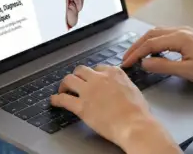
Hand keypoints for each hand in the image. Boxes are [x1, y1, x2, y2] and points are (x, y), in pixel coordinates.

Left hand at [50, 65, 178, 152]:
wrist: (134, 124)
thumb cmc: (138, 112)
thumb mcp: (133, 89)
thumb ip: (122, 84)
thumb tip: (120, 88)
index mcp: (114, 73)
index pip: (98, 68)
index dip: (93, 75)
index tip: (91, 80)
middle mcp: (99, 78)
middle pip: (81, 70)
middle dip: (77, 76)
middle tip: (75, 83)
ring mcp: (89, 91)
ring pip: (69, 79)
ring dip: (64, 84)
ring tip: (63, 90)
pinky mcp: (81, 106)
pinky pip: (63, 99)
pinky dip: (56, 99)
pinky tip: (54, 100)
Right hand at [122, 27, 192, 84]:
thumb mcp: (186, 71)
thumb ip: (163, 66)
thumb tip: (144, 63)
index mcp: (179, 37)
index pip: (150, 43)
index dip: (136, 53)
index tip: (125, 63)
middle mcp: (181, 30)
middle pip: (152, 34)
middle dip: (137, 46)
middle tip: (126, 58)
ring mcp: (186, 32)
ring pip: (159, 32)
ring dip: (145, 42)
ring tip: (136, 54)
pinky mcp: (190, 36)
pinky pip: (166, 34)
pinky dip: (155, 41)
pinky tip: (153, 50)